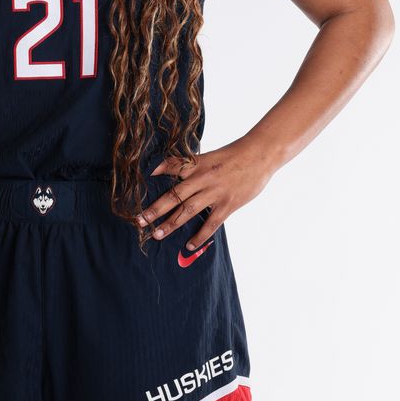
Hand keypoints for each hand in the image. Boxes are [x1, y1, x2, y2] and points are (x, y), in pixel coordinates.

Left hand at [136, 137, 276, 249]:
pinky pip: (211, 223)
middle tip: (139, 221)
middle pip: (174, 195)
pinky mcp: (228, 204)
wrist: (260, 155)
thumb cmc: (234, 155)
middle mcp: (202, 178)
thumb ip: (190, 166)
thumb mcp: (208, 156)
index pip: (171, 167)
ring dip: (171, 224)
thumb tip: (171, 174)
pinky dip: (199, 236)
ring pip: (188, 210)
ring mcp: (215, 192)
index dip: (156, 173)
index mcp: (197, 163)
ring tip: (157, 235)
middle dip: (155, 209)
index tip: (138, 184)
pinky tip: (189, 245)